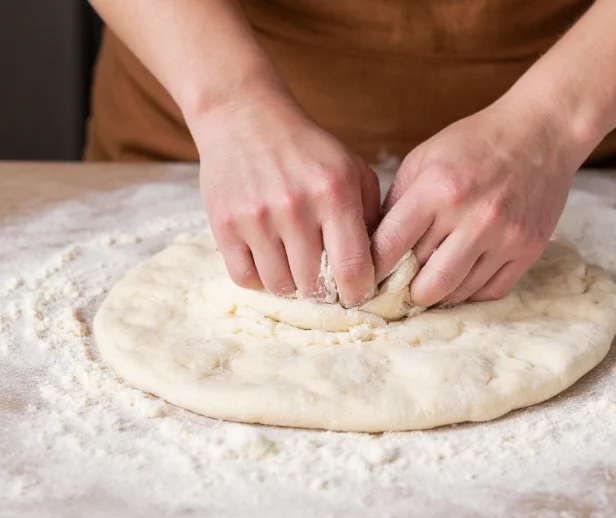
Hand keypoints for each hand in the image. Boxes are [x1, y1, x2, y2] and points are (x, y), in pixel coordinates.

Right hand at [189, 87, 379, 305]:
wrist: (244, 115)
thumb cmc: (306, 147)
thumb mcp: (352, 169)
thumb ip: (371, 215)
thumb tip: (379, 266)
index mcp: (334, 193)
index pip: (353, 269)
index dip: (359, 292)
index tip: (357, 294)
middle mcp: (295, 207)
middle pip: (315, 286)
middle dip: (324, 293)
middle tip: (325, 284)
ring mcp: (256, 218)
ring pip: (280, 287)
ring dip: (291, 286)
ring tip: (296, 267)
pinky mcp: (224, 225)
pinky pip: (246, 278)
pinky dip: (259, 278)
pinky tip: (269, 260)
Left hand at [371, 98, 584, 307]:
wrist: (541, 132)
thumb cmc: (475, 143)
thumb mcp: (424, 158)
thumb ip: (397, 202)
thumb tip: (373, 247)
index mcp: (439, 189)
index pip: (391, 247)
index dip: (373, 269)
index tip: (365, 279)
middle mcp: (474, 216)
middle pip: (426, 282)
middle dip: (405, 292)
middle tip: (397, 291)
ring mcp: (504, 236)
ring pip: (458, 293)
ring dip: (437, 295)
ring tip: (426, 286)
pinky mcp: (528, 249)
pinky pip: (490, 292)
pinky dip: (470, 293)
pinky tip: (459, 280)